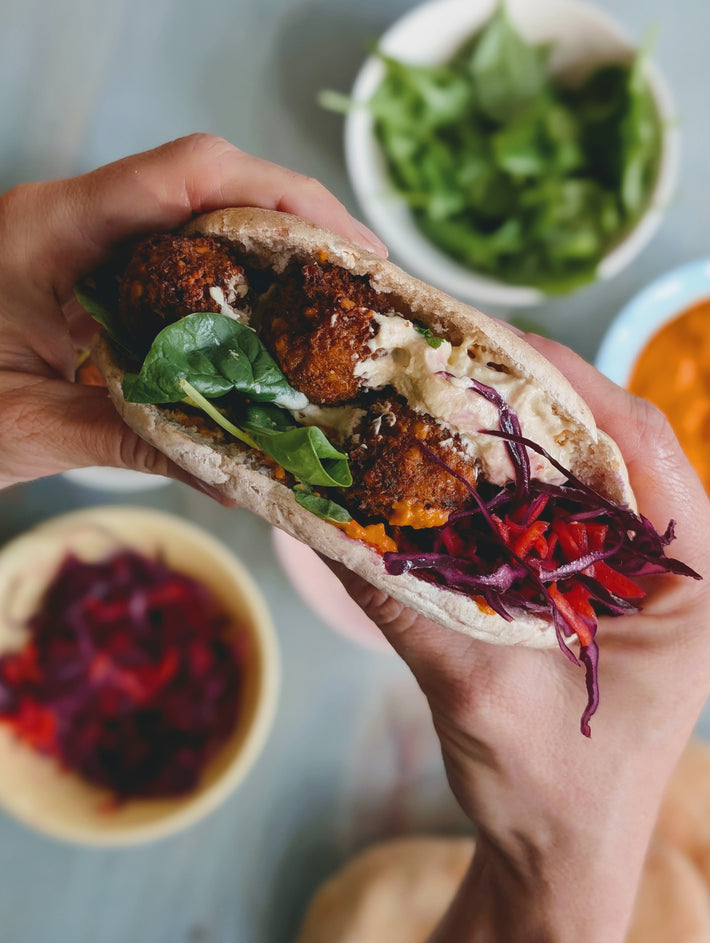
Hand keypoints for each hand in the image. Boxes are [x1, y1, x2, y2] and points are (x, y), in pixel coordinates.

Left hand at [0, 133, 386, 490]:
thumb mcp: (23, 430)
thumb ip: (128, 441)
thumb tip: (237, 477)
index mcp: (49, 228)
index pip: (184, 173)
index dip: (280, 197)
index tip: (347, 247)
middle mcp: (75, 216)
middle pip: (211, 182)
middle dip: (300, 223)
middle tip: (365, 281)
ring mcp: (86, 237)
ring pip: (202, 215)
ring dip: (277, 250)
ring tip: (339, 300)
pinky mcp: (94, 269)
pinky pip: (181, 255)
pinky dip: (238, 282)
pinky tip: (273, 322)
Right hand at [334, 338, 709, 942]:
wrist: (557, 853)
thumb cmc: (548, 794)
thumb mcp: (476, 693)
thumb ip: (405, 604)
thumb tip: (325, 521)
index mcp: (690, 585)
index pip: (645, 450)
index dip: (574, 387)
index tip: (497, 347)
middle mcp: (672, 565)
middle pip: (612, 446)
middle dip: (536, 398)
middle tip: (455, 361)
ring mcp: (633, 573)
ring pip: (581, 470)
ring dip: (517, 435)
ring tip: (448, 397)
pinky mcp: (593, 584)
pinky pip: (554, 508)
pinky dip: (504, 482)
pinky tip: (453, 468)